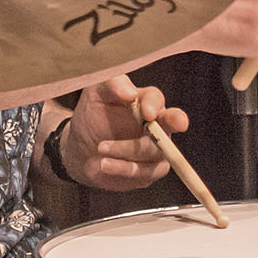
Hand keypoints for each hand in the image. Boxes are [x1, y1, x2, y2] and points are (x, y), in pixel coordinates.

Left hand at [56, 74, 188, 193]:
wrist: (81, 148)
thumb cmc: (92, 116)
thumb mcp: (95, 95)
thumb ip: (112, 86)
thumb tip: (129, 92)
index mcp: (145, 101)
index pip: (155, 98)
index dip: (153, 105)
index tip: (147, 112)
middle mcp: (157, 124)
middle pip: (174, 121)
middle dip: (176, 121)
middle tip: (175, 123)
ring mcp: (156, 149)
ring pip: (154, 151)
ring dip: (125, 150)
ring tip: (100, 149)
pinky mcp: (149, 171)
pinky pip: (144, 172)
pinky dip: (123, 168)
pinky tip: (105, 164)